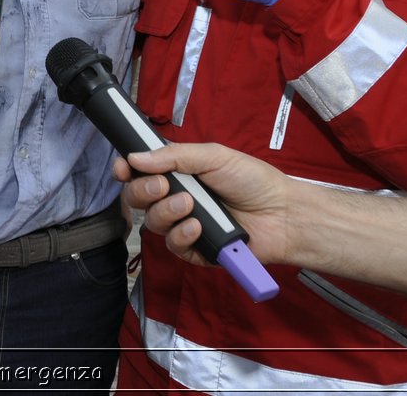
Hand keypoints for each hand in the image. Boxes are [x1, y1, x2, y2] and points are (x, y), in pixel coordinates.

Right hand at [114, 143, 293, 268]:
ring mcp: (185, 226)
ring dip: (166, 213)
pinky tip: (197, 228)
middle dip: (143, 191)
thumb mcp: (213, 156)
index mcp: (179, 174)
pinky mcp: (196, 251)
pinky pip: (173, 246)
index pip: (141, 173)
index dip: (126, 171)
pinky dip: (181, 236)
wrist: (283, 214)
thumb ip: (174, 156)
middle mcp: (177, 199)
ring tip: (190, 207)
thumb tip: (135, 157)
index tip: (123, 169)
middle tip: (163, 187)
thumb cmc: (253, 181)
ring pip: (152, 223)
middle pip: (138, 199)